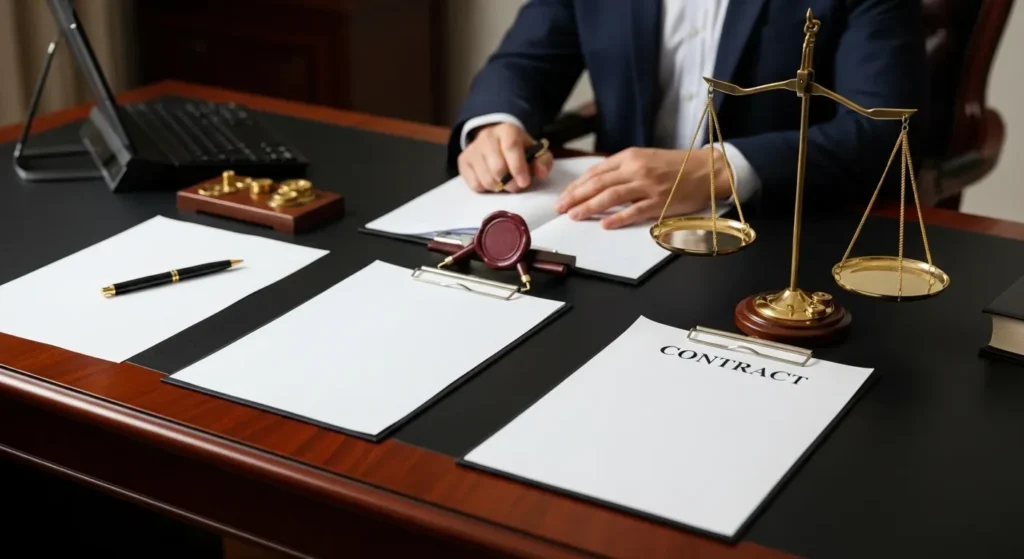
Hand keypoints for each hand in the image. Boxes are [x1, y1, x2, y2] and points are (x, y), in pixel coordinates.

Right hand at [457, 123, 553, 192]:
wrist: (495, 141)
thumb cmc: (519, 150)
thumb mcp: (535, 152)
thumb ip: (543, 162)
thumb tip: (541, 173)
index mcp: (507, 130)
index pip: (511, 147)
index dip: (518, 167)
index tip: (525, 182)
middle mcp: (487, 136)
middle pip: (497, 167)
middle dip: (510, 183)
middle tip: (516, 186)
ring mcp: (473, 149)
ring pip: (486, 179)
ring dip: (499, 187)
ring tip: (504, 183)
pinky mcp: (463, 161)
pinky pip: (475, 184)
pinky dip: (486, 188)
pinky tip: (492, 181)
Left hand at [555, 147, 732, 228]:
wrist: (706, 169)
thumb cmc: (675, 165)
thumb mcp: (644, 158)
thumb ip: (621, 168)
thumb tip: (595, 181)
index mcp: (630, 157)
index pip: (596, 172)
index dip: (576, 185)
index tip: (563, 196)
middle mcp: (636, 169)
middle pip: (598, 184)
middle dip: (575, 197)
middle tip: (560, 208)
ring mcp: (648, 186)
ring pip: (611, 196)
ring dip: (590, 206)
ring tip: (574, 216)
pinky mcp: (660, 202)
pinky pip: (635, 211)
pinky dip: (618, 218)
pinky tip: (604, 224)